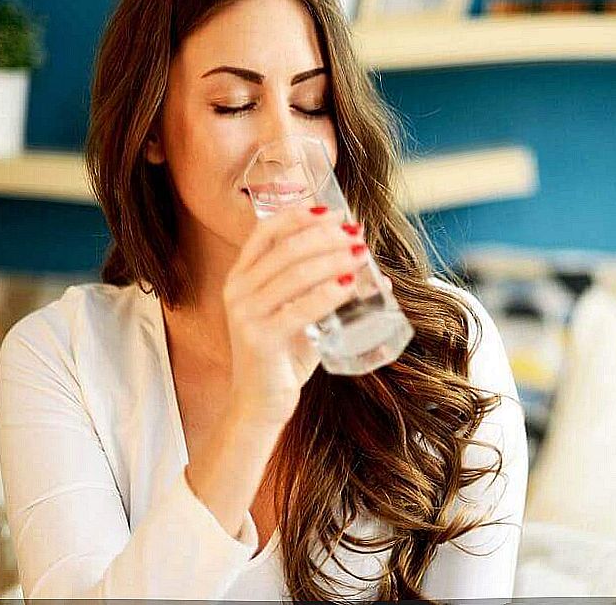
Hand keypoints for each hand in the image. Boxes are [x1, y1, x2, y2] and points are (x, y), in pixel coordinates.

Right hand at [222, 205, 368, 426]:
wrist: (260, 403)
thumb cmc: (283, 355)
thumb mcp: (301, 315)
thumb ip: (326, 293)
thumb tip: (377, 276)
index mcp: (242, 276)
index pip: (266, 231)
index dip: (300, 216)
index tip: (333, 213)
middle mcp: (238, 290)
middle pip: (286, 249)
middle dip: (326, 237)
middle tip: (357, 236)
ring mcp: (246, 314)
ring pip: (294, 274)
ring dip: (332, 259)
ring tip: (360, 254)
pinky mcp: (259, 338)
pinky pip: (298, 309)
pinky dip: (327, 294)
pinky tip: (350, 285)